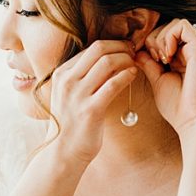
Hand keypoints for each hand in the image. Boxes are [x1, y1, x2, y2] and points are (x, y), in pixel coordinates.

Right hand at [47, 39, 138, 162]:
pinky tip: (134, 75)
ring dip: (127, 59)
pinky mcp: (90, 109)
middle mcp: (67, 81)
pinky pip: (113, 84)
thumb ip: (81, 77)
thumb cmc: (70, 123)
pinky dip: (127, 75)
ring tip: (135, 64)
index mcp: (61, 74)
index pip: (91, 48)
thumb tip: (106, 59)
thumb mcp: (69, 94)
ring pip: (107, 62)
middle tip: (134, 52)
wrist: (62, 151)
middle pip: (99, 49)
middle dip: (121, 47)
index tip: (125, 50)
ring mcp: (77, 95)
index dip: (113, 45)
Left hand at [135, 19, 195, 135]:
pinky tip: (166, 56)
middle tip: (152, 59)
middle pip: (166, 27)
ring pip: (173, 24)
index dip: (148, 44)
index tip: (142, 60)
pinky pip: (182, 26)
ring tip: (159, 59)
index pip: (161, 36)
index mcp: (180, 58)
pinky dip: (169, 37)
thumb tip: (136, 52)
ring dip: (159, 38)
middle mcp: (190, 51)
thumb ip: (148, 64)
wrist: (192, 118)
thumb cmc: (176, 105)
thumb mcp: (156, 80)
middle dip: (152, 39)